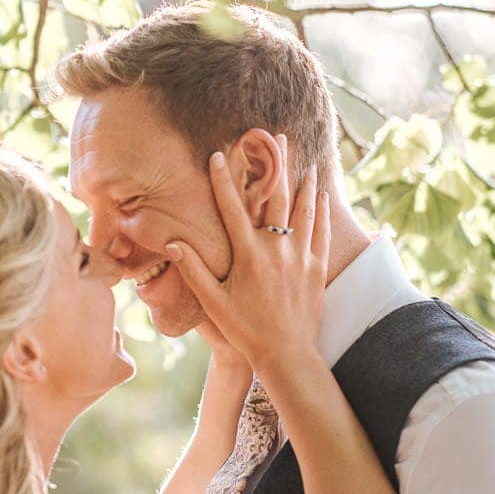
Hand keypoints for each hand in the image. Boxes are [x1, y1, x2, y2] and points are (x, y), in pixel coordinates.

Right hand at [167, 141, 329, 382]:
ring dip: (305, 183)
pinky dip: (321, 212)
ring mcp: (301, 257)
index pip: (233, 208)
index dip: (223, 180)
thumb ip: (194, 270)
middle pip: (276, 197)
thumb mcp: (214, 302)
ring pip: (304, 210)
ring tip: (307, 161)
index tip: (216, 155)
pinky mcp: (317, 268)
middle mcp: (277, 249)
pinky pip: (321, 232)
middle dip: (276, 165)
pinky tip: (321, 197)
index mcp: (249, 254)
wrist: (287, 355)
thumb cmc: (245, 330)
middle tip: (277, 138)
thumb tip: (173, 243)